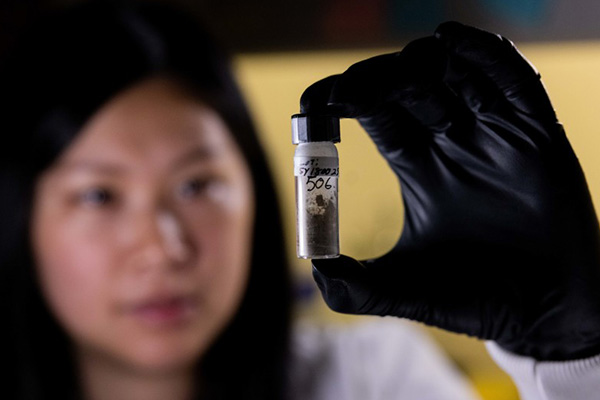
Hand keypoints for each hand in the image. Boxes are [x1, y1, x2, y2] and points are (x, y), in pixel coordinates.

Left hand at [302, 21, 599, 360]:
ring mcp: (494, 134)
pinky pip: (514, 84)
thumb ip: (353, 287)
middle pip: (408, 85)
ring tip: (404, 66)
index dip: (343, 100)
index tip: (314, 103)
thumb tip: (312, 264)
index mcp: (416, 165)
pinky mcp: (537, 136)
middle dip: (377, 79)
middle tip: (350, 93)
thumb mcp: (402, 291)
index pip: (374, 112)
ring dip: (424, 61)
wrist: (541, 317)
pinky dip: (487, 57)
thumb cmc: (472, 301)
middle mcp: (451, 141)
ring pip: (455, 74)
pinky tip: (454, 42)